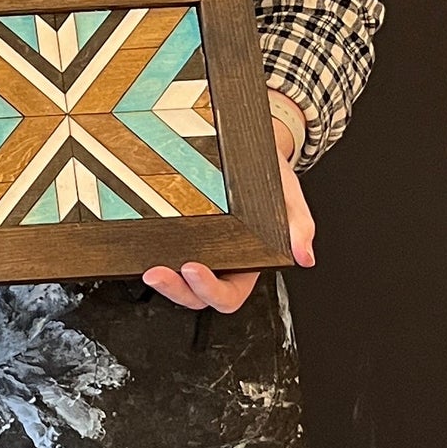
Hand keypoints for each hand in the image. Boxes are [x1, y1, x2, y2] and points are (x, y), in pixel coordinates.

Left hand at [141, 117, 314, 314]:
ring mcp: (201, 250)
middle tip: (157, 272)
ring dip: (163, 279)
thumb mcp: (290, 198)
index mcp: (249, 265)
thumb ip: (300, 225)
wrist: (253, 151)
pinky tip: (142, 243)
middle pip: (196, 296)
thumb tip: (304, 255)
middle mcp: (223, 263)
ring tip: (148, 266)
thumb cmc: (272, 179)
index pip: (229, 295)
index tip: (194, 268)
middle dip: (176, 290)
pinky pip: (167, 251)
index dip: (211, 290)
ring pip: (178, 280)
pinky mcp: (182, 234)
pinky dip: (154, 252)